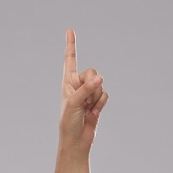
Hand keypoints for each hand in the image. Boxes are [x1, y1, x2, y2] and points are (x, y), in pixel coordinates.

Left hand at [58, 28, 108, 154]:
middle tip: (84, 101)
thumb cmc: (68, 123)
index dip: (71, 45)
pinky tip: (93, 114)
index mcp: (67, 82)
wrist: (76, 141)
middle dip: (91, 85)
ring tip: (86, 110)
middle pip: (92, 72)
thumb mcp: (74, 103)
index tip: (70, 30)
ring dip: (95, 98)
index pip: (70, 60)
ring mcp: (88, 93)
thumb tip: (100, 77)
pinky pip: (105, 94)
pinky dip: (100, 104)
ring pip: (100, 84)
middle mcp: (78, 85)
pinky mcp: (97, 101)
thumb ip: (86, 88)